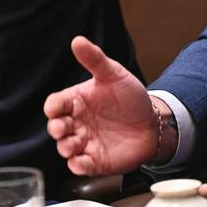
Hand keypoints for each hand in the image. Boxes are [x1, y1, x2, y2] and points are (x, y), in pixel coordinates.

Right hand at [43, 36, 157, 175]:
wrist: (153, 123)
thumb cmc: (131, 97)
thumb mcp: (114, 74)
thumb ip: (95, 59)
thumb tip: (77, 40)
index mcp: (77, 101)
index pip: (56, 104)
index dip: (53, 107)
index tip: (55, 108)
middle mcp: (77, 122)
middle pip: (56, 127)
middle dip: (56, 128)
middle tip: (62, 128)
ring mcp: (85, 142)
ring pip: (66, 147)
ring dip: (65, 147)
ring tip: (73, 144)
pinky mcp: (95, 160)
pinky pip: (81, 166)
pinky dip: (77, 166)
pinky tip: (80, 161)